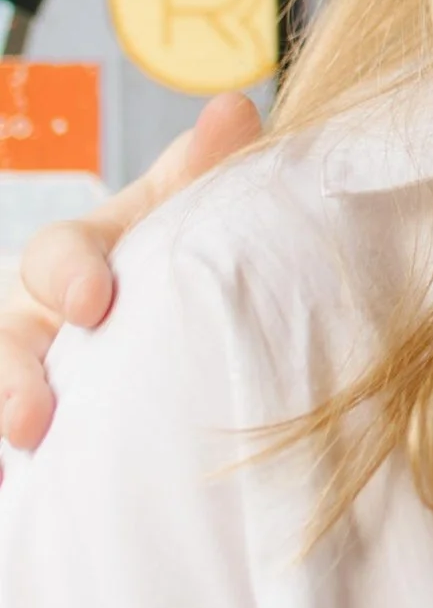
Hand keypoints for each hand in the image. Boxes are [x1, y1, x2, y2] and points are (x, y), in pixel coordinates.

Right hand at [0, 91, 264, 455]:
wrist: (149, 317)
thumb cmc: (161, 256)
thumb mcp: (176, 211)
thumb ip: (202, 168)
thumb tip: (234, 109)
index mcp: (71, 257)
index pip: (55, 255)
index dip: (69, 277)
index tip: (93, 303)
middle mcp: (31, 316)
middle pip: (5, 341)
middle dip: (11, 378)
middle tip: (32, 418)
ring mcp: (23, 374)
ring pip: (0, 392)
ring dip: (5, 419)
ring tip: (21, 456)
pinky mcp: (31, 427)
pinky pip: (9, 456)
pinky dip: (10, 478)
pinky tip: (16, 498)